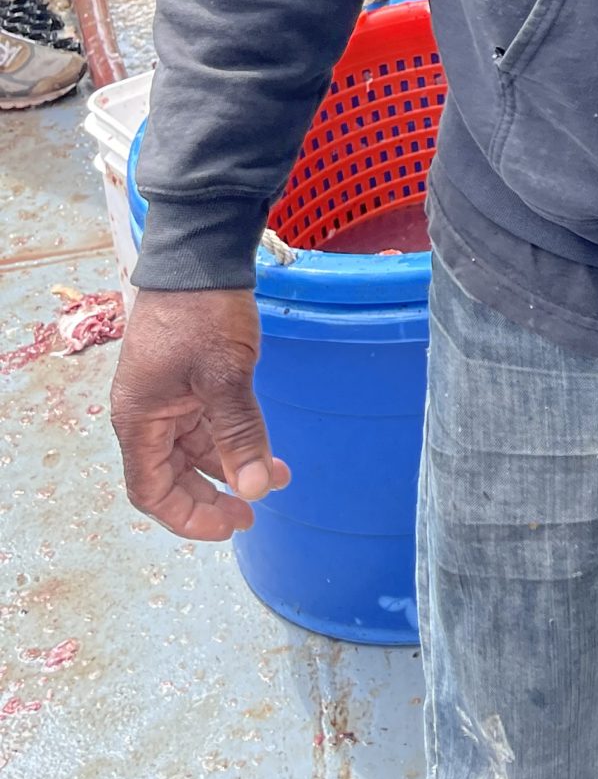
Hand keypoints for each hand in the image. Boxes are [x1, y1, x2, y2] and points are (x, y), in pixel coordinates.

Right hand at [110, 288, 288, 540]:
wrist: (202, 254)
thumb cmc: (203, 314)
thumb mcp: (225, 376)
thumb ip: (239, 434)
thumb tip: (253, 490)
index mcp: (139, 419)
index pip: (152, 491)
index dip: (188, 517)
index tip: (231, 524)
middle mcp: (147, 413)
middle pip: (172, 475)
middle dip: (213, 496)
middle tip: (255, 511)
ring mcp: (167, 395)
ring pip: (194, 449)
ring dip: (230, 465)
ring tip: (276, 475)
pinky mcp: (188, 378)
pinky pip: (206, 423)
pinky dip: (232, 438)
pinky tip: (263, 446)